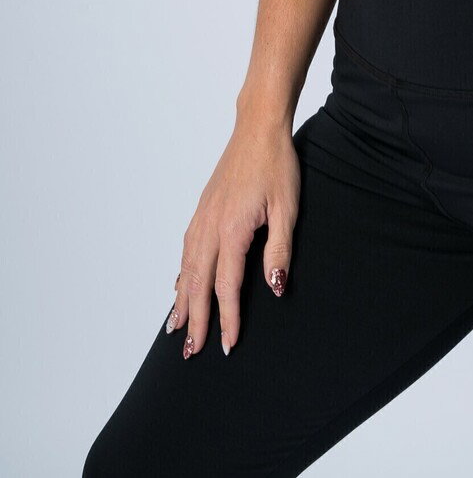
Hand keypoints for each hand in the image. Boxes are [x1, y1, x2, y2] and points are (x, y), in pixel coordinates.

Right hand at [164, 118, 299, 358]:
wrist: (258, 128)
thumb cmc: (277, 164)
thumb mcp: (288, 207)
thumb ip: (280, 249)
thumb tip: (275, 287)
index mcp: (232, 229)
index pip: (226, 285)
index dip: (227, 319)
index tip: (227, 346)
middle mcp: (210, 226)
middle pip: (198, 283)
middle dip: (195, 320)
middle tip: (191, 352)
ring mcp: (203, 216)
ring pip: (187, 268)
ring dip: (182, 300)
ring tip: (176, 329)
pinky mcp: (203, 209)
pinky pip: (187, 249)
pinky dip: (181, 273)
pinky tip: (180, 284)